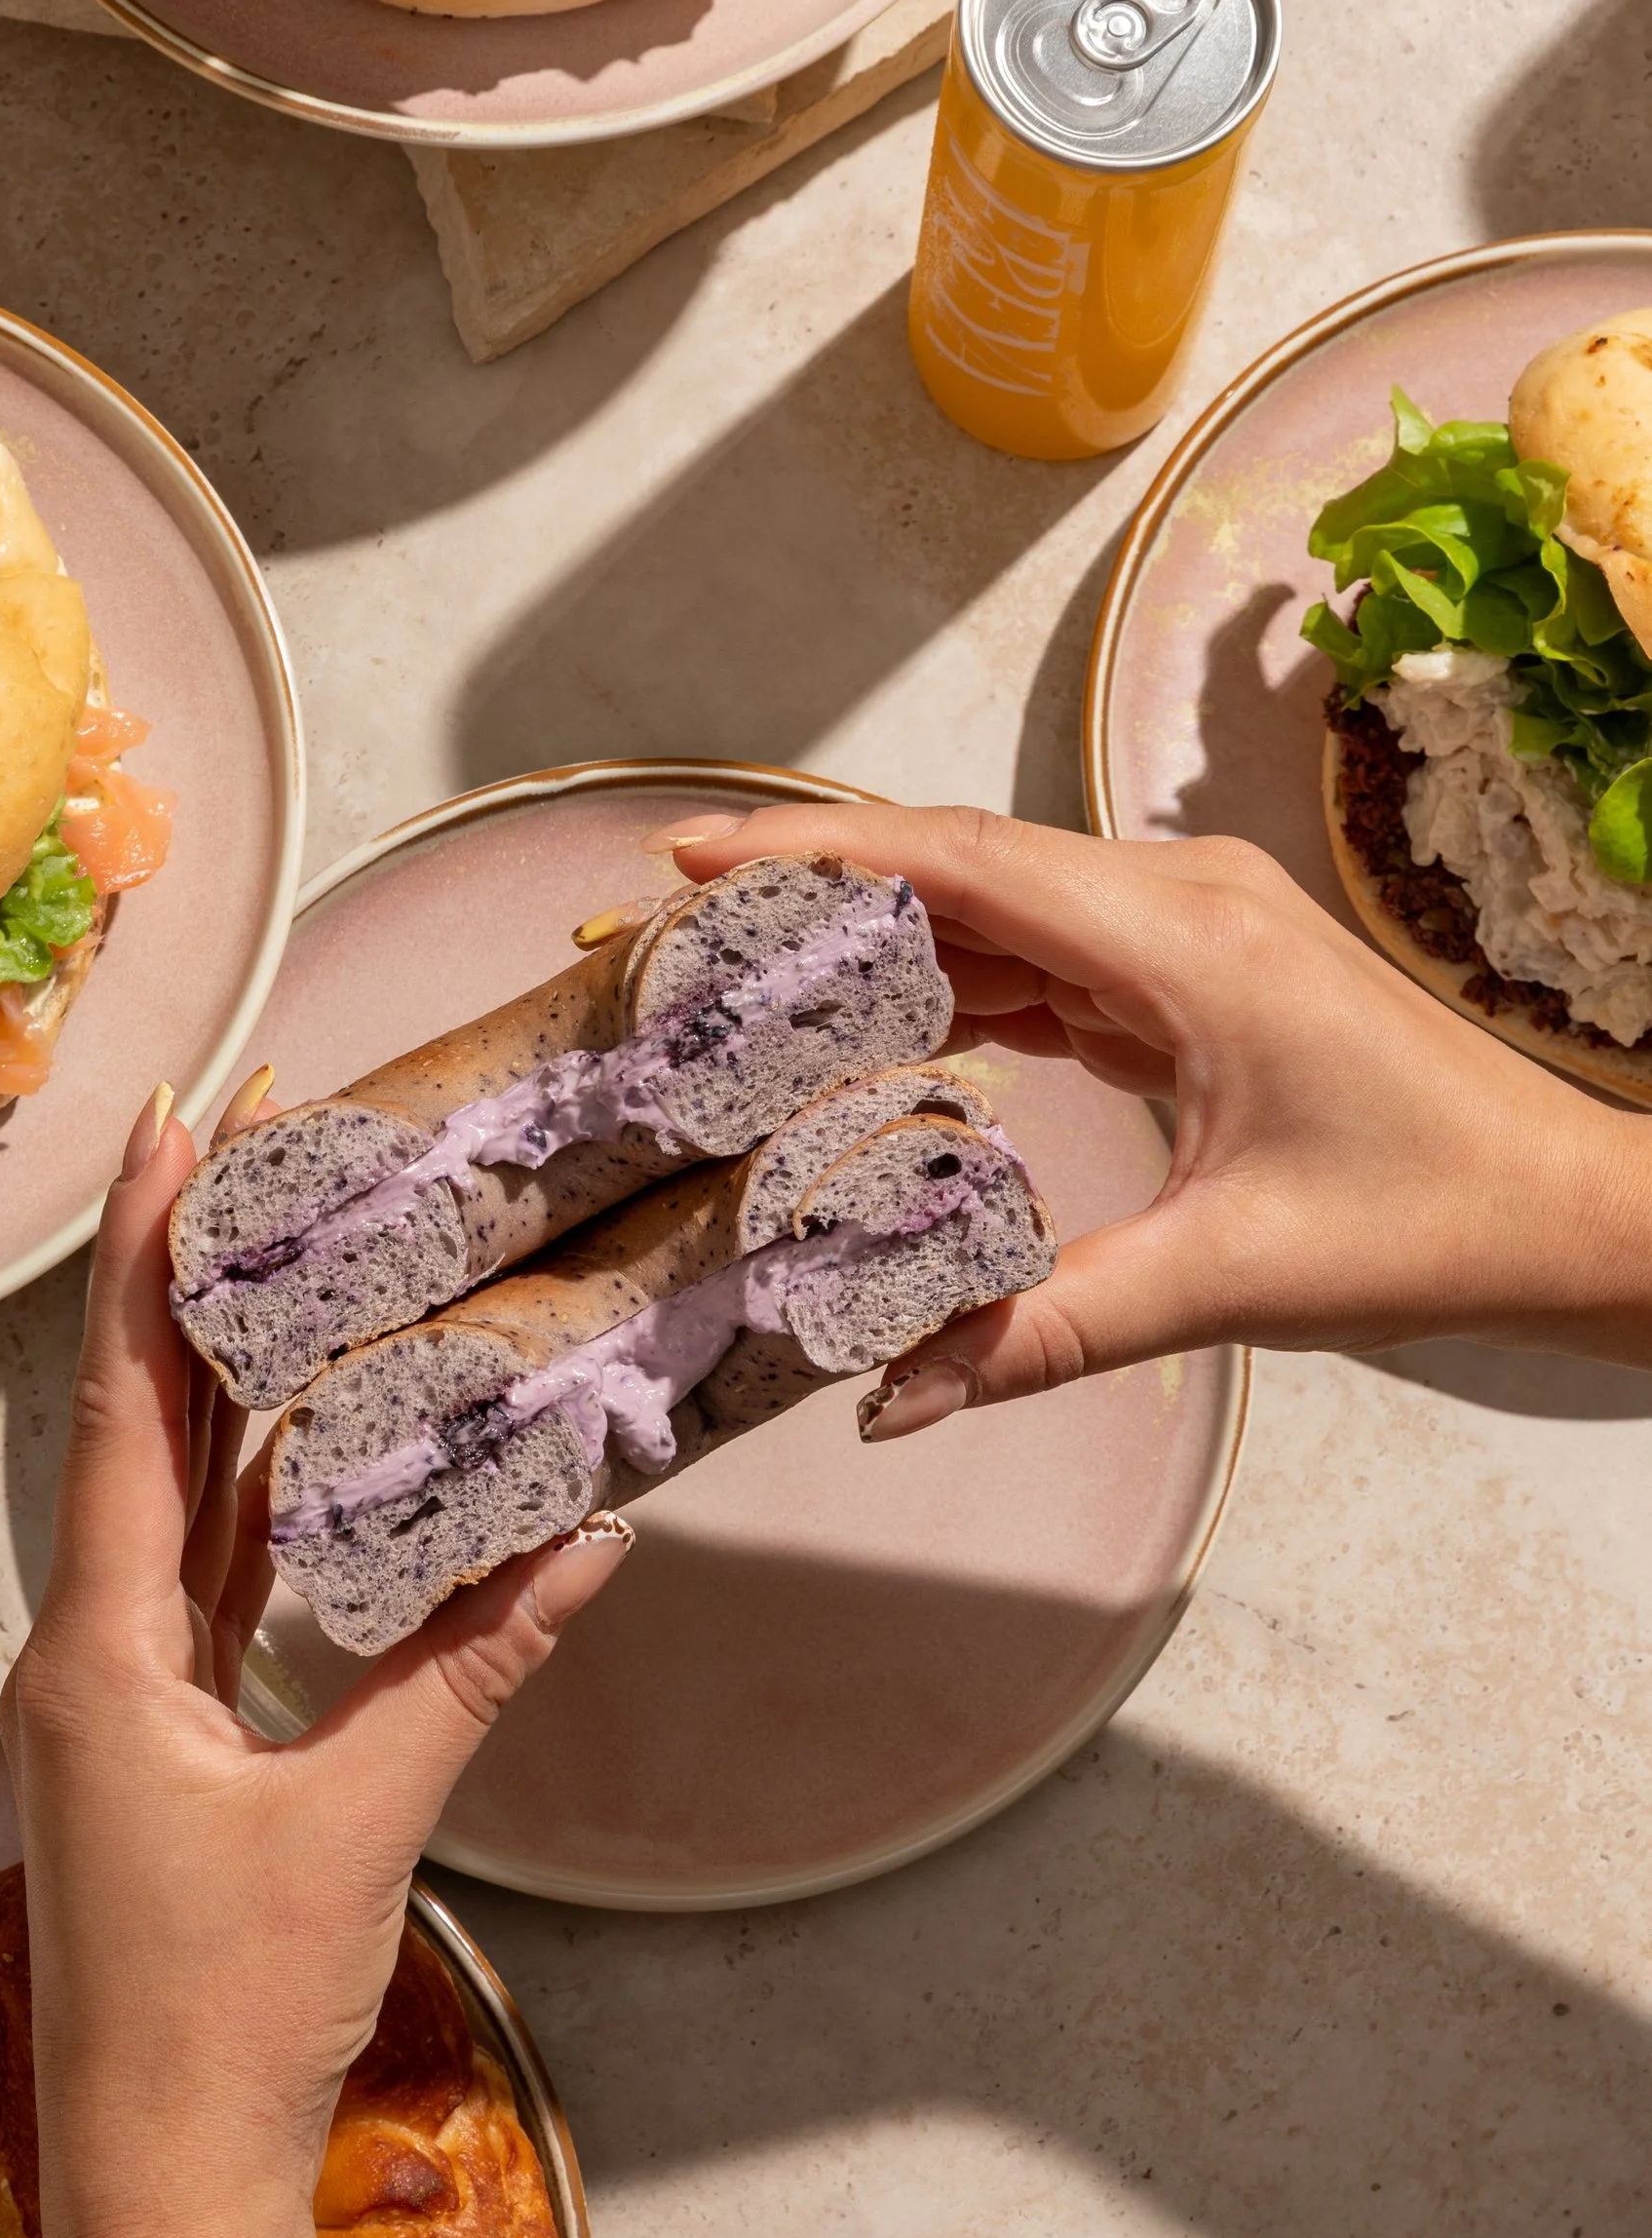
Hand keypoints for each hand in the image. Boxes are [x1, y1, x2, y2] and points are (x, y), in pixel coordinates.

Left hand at [1, 1081, 628, 2237]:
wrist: (163, 2183)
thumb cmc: (226, 2021)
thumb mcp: (366, 1819)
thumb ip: (470, 1665)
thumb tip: (586, 1539)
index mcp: (97, 1650)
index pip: (120, 1401)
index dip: (147, 1251)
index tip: (174, 1124)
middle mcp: (86, 1649)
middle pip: (140, 1418)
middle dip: (194, 1273)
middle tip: (259, 1136)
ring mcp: (119, 1695)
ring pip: (179, 1494)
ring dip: (232, 1377)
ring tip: (299, 1247)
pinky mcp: (164, 1739)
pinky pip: (214, 1580)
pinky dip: (269, 1501)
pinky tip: (326, 1435)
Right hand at [656, 803, 1651, 1426]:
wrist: (1571, 1213)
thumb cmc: (1433, 1220)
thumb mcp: (1228, 1281)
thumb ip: (1045, 1329)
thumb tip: (890, 1389)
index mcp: (1188, 939)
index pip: (964, 861)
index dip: (818, 850)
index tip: (695, 847)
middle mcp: (1179, 902)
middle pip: (957, 864)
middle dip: (811, 886)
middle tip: (674, 915)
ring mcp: (1185, 931)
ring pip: (993, 905)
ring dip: (873, 935)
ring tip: (741, 972)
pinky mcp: (1188, 976)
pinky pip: (1041, 952)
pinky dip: (948, 979)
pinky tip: (869, 1021)